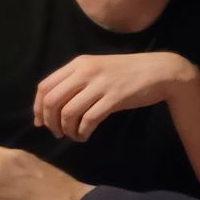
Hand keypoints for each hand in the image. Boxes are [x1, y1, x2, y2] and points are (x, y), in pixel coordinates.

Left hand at [34, 53, 198, 141]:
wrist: (160, 71)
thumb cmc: (128, 72)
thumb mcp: (98, 69)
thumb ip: (76, 81)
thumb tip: (52, 106)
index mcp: (79, 64)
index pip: (45, 86)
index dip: (38, 108)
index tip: (41, 122)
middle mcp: (86, 71)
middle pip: (52, 101)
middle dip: (51, 122)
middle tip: (57, 132)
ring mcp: (101, 84)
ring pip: (69, 112)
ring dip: (66, 129)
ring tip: (73, 135)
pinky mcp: (115, 97)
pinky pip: (89, 119)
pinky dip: (82, 132)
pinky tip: (85, 135)